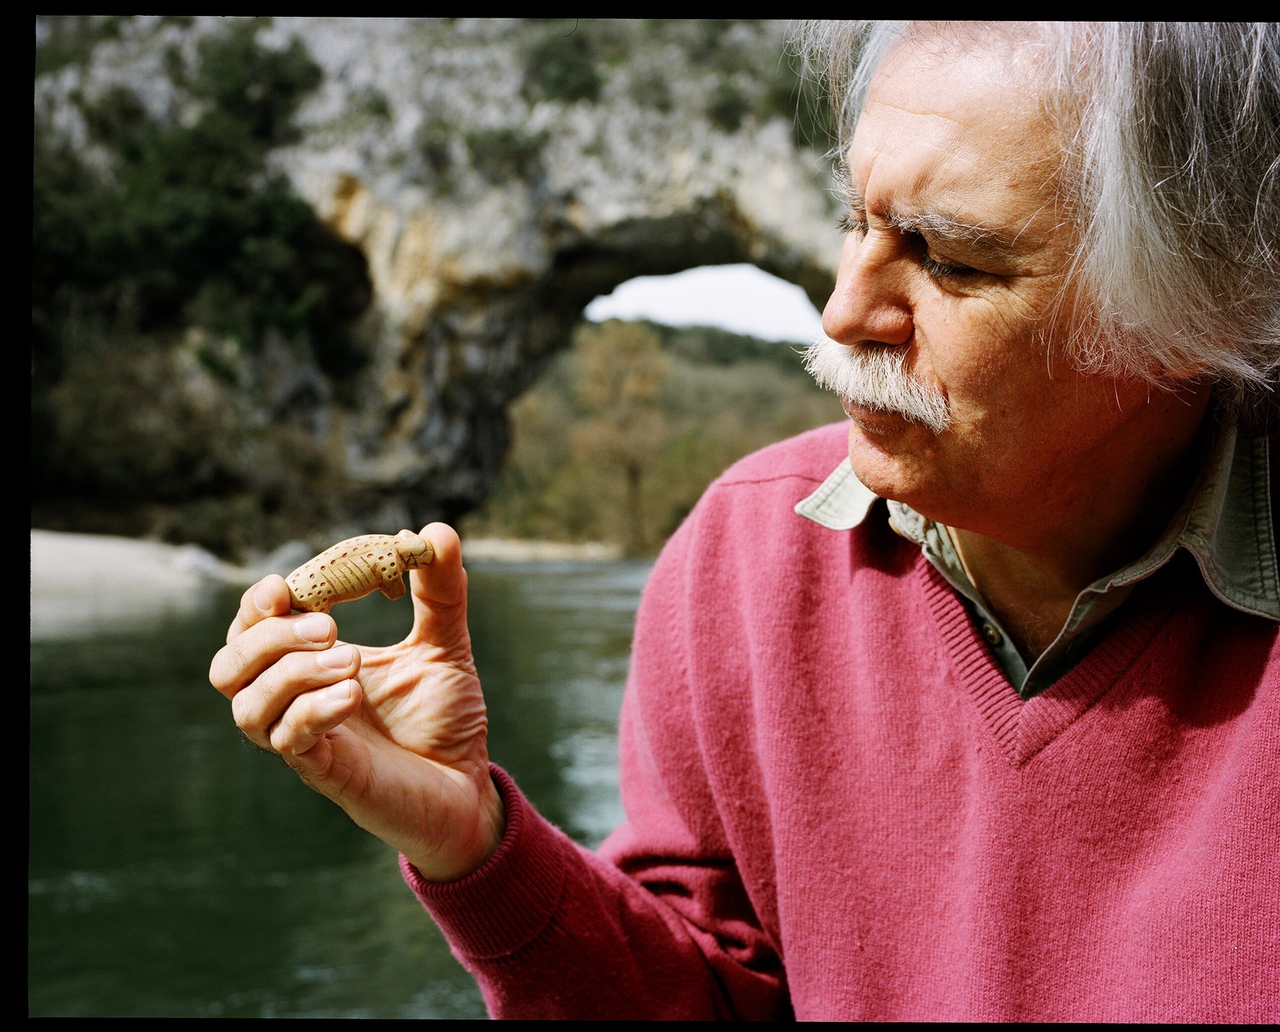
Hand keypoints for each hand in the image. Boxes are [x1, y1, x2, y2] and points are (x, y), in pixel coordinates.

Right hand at [209, 524, 503, 881]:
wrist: (468, 787)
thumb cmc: (445, 718)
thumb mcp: (447, 644)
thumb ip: (440, 592)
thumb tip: (438, 531)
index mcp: (312, 662)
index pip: (254, 626)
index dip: (258, 603)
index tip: (286, 587)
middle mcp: (297, 700)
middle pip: (227, 666)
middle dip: (265, 637)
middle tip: (328, 627)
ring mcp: (306, 740)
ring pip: (246, 707)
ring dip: (289, 673)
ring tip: (349, 660)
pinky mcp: (326, 774)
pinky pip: (289, 743)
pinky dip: (312, 712)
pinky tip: (352, 696)